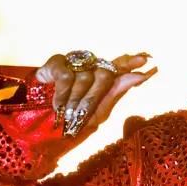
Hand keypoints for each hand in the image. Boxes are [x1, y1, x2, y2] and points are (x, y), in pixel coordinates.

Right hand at [34, 53, 156, 137]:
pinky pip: (66, 77)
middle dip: (95, 97)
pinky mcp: (58, 62)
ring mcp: (75, 63)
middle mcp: (91, 67)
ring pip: (85, 78)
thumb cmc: (75, 118)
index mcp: (104, 78)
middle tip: (83, 113)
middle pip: (104, 75)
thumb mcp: (98, 113)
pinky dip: (63, 95)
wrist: (43, 123)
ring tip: (67, 113)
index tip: (143, 62)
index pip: (120, 66)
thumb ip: (117, 93)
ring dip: (76, 100)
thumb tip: (139, 76)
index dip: (130, 62)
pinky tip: (58, 105)